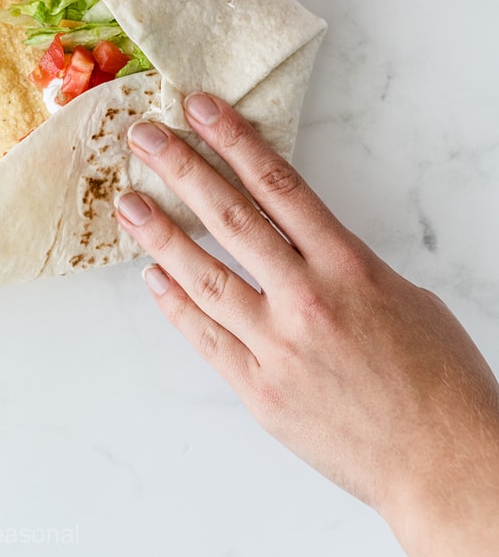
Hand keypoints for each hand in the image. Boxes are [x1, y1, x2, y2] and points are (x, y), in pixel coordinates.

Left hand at [116, 95, 498, 556]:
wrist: (444, 464)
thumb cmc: (439, 379)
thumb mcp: (404, 297)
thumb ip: (346, 267)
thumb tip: (305, 251)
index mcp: (349, 266)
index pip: (280, 184)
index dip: (235, 140)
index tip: (201, 108)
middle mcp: (308, 298)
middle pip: (232, 218)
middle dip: (183, 169)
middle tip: (144, 136)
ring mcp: (279, 347)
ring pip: (207, 277)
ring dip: (162, 235)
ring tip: (129, 203)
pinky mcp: (261, 392)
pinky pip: (207, 340)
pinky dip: (176, 306)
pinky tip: (153, 278)